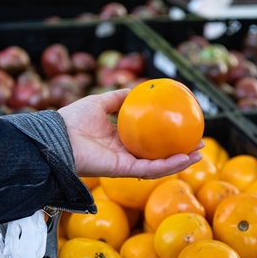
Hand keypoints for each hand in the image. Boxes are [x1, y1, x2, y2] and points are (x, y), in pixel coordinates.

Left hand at [58, 89, 203, 178]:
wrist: (58, 136)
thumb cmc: (73, 120)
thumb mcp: (100, 101)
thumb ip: (118, 97)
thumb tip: (138, 87)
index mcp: (120, 140)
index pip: (149, 141)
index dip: (166, 136)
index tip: (183, 126)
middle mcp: (125, 154)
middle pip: (158, 156)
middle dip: (179, 152)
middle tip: (198, 143)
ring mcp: (125, 164)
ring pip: (158, 167)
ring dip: (180, 162)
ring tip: (198, 154)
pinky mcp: (123, 170)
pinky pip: (150, 169)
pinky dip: (168, 165)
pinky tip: (185, 157)